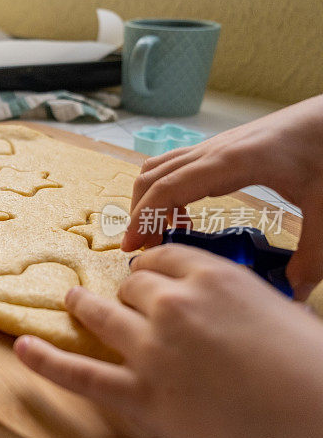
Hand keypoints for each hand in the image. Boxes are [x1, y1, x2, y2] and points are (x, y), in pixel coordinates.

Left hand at [15, 244, 322, 437]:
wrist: (321, 428)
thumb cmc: (315, 376)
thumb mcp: (284, 316)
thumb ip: (241, 305)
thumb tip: (231, 311)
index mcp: (214, 278)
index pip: (164, 257)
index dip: (152, 266)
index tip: (146, 271)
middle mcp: (174, 305)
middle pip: (133, 285)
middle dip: (129, 292)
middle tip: (124, 299)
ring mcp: (151, 349)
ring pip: (102, 314)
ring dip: (85, 304)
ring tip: (72, 299)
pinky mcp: (140, 395)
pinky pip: (80, 374)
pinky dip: (46, 360)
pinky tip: (24, 348)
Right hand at [121, 94, 322, 299]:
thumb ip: (313, 255)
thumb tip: (293, 291)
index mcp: (232, 162)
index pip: (168, 188)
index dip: (143, 218)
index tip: (132, 247)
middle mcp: (215, 150)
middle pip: (152, 177)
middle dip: (137, 213)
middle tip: (141, 249)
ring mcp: (215, 147)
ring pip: (158, 168)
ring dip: (148, 199)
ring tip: (159, 234)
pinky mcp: (221, 149)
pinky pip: (176, 167)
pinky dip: (165, 190)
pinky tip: (185, 216)